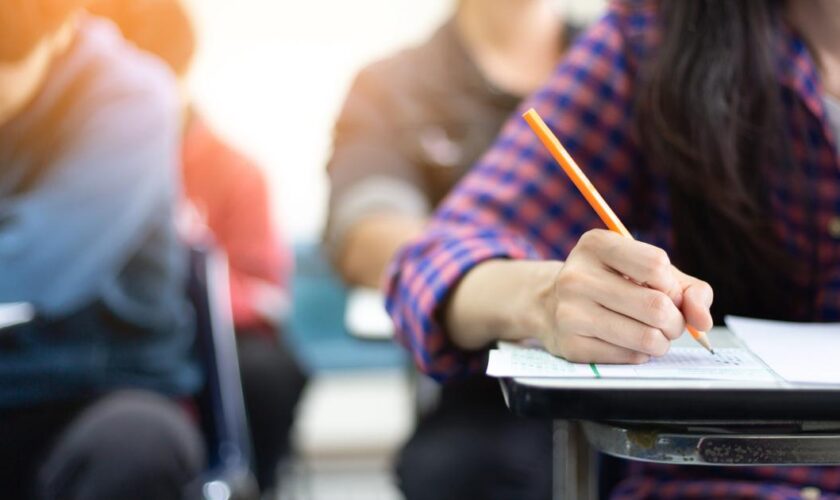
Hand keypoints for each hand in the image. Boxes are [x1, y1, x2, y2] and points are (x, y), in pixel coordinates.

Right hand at [538, 229, 712, 363]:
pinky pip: (629, 357)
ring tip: (654, 335)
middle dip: (676, 321)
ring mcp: (570, 312)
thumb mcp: (646, 272)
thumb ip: (687, 289)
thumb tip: (702, 321)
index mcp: (595, 245)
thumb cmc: (611, 284)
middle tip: (669, 323)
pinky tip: (627, 342)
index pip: (656, 265)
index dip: (673, 286)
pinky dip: (640, 354)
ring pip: (647, 337)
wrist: (551, 306)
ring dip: (662, 342)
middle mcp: (576, 276)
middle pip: (656, 306)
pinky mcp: (571, 345)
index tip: (667, 292)